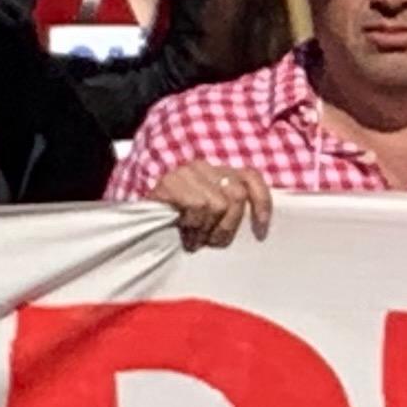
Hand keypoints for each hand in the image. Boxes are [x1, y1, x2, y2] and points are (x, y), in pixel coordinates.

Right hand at [149, 161, 270, 250]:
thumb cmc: (185, 223)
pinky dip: (192, 223)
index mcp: (222, 172)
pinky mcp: (170, 180)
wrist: (144, 223)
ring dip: (206, 228)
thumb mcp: (215, 219)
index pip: (251, 177)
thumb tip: (259, 227)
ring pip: (216, 204)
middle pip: (237, 196)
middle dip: (228, 225)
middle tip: (212, 240)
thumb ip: (233, 212)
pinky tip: (182, 227)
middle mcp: (206, 166)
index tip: (261, 229)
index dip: (262, 202)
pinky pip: (196, 205)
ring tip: (194, 236)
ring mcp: (187, 171)